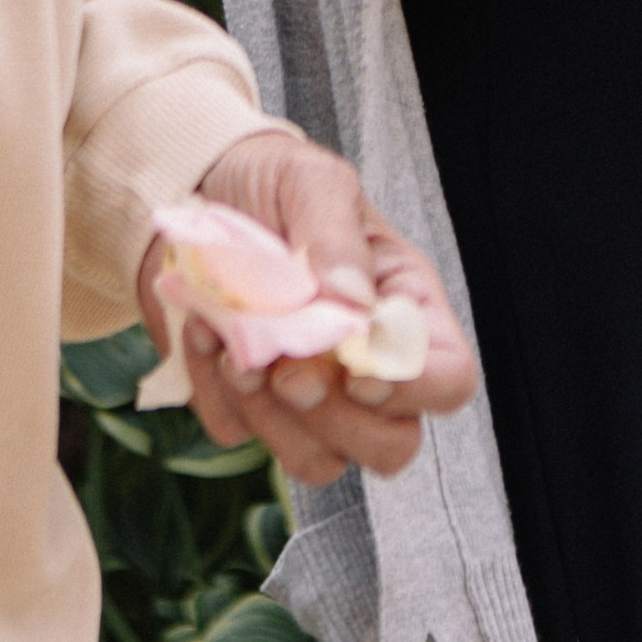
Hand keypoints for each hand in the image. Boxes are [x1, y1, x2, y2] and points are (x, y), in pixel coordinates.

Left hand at [141, 135, 476, 488]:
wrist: (193, 187)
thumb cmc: (272, 181)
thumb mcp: (311, 181)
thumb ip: (335, 236)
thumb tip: (354, 303)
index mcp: (402, 305)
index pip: (448, 378)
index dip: (413, 389)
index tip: (355, 367)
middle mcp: (364, 362)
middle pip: (392, 445)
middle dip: (337, 421)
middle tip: (287, 371)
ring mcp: (308, 393)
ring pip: (317, 460)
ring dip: (269, 416)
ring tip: (233, 344)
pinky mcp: (245, 403)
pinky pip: (237, 433)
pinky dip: (213, 391)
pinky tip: (205, 332)